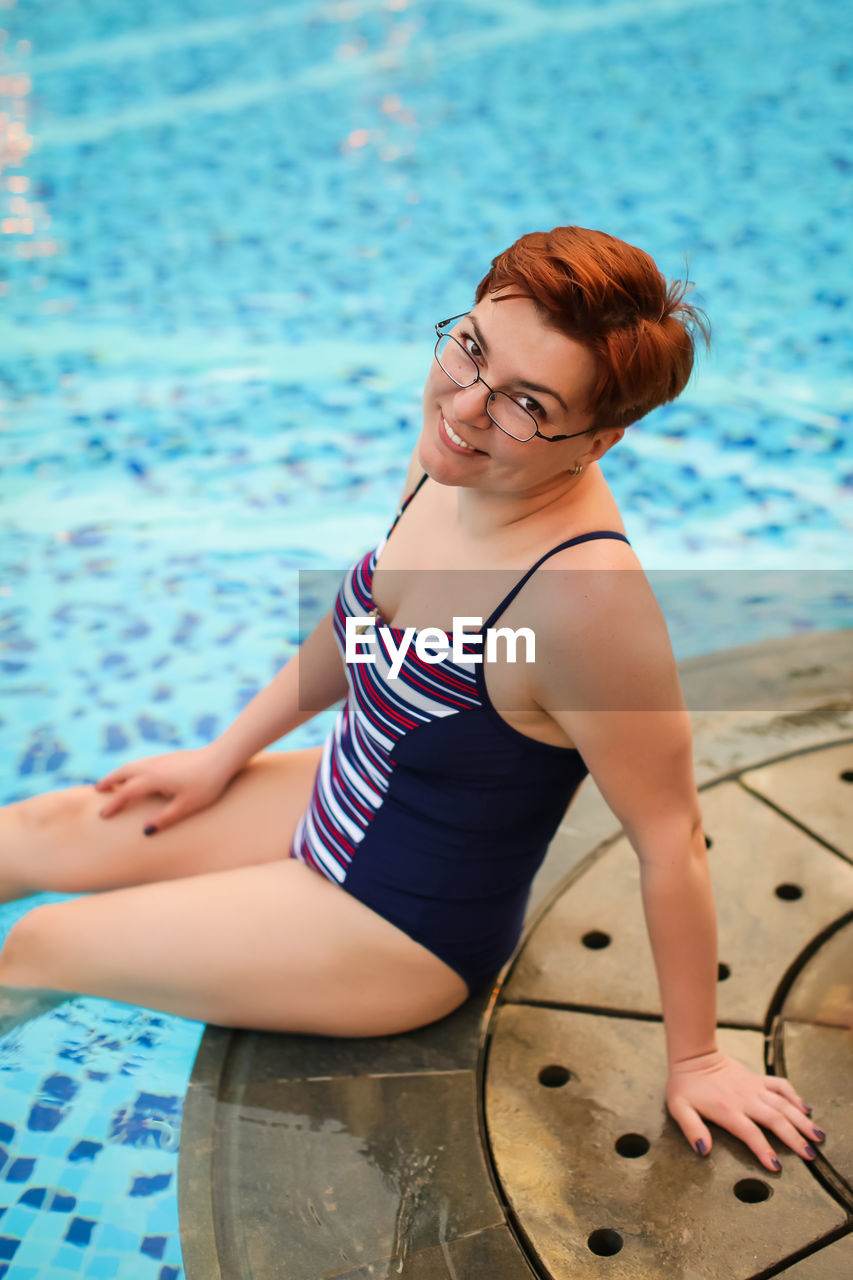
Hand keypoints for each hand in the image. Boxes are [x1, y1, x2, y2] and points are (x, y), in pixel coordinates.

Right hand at [93, 744, 235, 834]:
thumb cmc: (207, 784)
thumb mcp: (187, 806)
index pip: (127, 792)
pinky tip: (138, 774)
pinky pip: (143, 762)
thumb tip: (145, 831)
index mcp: (154, 778)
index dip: (114, 804)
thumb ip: (165, 818)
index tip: (103, 815)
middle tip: (98, 789)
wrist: (223, 757)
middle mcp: (153, 766)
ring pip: (134, 764)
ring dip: (120, 772)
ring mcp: (161, 758)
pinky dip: (133, 768)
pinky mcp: (170, 756)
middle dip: (109, 780)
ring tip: (114, 782)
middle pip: (124, 771)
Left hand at [666, 1049, 824, 1172]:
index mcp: (728, 1110)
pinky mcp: (758, 1079)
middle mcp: (745, 1099)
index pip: (750, 1133)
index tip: (777, 1167)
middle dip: (795, 1138)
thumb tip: (704, 1150)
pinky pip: (780, 1086)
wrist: (694, 1055)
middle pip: (776, 1119)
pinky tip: (806, 1109)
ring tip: (818, 1136)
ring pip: (784, 1104)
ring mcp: (754, 1088)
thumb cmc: (685, 1085)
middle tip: (811, 1156)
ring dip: (802, 1120)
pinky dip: (795, 1096)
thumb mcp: (679, 1109)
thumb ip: (692, 1129)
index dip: (764, 1150)